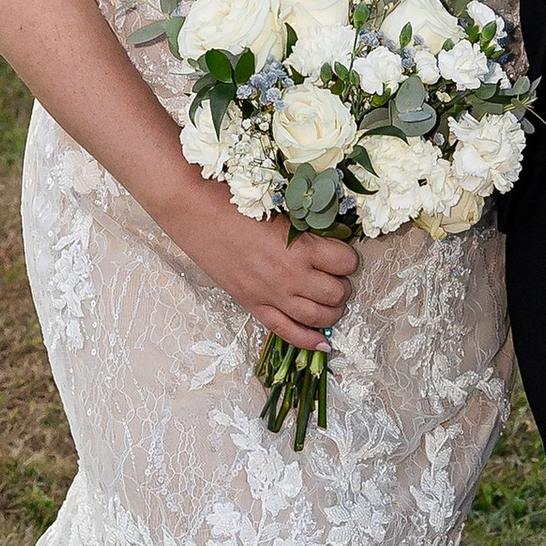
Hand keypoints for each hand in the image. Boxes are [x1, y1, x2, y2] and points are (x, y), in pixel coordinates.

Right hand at [174, 190, 359, 351]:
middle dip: (343, 285)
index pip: (345, 262)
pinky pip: (288, 332)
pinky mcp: (254, 306)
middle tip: (337, 277)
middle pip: (336, 293)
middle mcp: (290, 277)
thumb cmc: (237, 203)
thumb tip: (330, 242)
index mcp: (300, 248)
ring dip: (333, 311)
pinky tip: (324, 343)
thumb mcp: (281, 212)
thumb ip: (306, 231)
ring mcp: (272, 296)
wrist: (196, 213)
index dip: (349, 258)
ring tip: (333, 302)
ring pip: (318, 317)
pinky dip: (309, 340)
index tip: (344, 255)